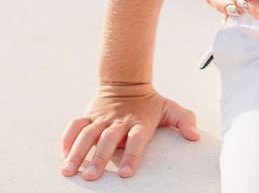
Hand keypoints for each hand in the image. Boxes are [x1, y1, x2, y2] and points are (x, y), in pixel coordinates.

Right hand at [59, 85, 198, 180]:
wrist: (126, 81)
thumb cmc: (149, 103)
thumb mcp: (170, 108)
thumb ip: (184, 121)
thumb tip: (195, 136)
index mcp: (138, 122)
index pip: (136, 140)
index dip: (132, 155)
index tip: (125, 173)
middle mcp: (119, 121)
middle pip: (107, 140)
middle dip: (98, 158)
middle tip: (90, 177)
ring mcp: (102, 118)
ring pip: (87, 135)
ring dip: (77, 153)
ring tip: (68, 171)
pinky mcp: (89, 115)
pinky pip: (75, 126)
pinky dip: (67, 139)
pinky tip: (63, 155)